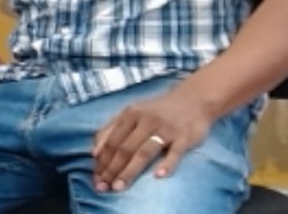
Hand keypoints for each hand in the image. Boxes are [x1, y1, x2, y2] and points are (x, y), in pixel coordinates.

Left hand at [92, 88, 214, 192]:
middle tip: (103, 187)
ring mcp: (166, 129)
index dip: (102, 161)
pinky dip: (167, 164)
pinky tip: (158, 176)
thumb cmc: (157, 111)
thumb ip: (112, 129)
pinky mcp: (185, 137)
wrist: (193, 99)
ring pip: (144, 152)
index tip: (95, 178)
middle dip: (111, 169)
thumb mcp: (132, 113)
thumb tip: (94, 153)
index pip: (111, 141)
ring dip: (130, 171)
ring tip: (119, 187)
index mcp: (130, 114)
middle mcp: (146, 120)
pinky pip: (175, 152)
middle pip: (125, 148)